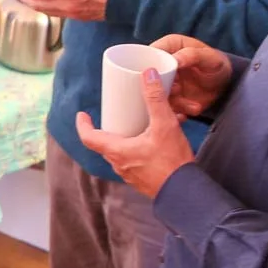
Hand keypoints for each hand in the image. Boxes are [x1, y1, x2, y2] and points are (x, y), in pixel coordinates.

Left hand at [74, 69, 194, 198]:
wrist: (186, 192)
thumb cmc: (172, 162)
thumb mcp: (164, 125)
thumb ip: (155, 99)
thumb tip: (147, 74)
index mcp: (117, 151)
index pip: (89, 138)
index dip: (83, 125)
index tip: (82, 114)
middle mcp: (119, 164)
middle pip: (105, 143)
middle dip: (108, 128)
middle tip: (113, 115)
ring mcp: (130, 174)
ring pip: (121, 152)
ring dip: (127, 137)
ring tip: (138, 124)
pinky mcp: (143, 178)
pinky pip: (135, 159)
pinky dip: (140, 147)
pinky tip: (157, 139)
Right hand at [151, 34, 233, 116]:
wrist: (224, 86)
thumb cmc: (217, 65)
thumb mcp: (210, 58)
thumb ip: (192, 55)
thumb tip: (175, 60)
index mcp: (168, 46)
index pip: (148, 54)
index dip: (148, 65)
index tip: (159, 75)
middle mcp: (162, 63)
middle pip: (147, 75)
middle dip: (159, 86)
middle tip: (177, 89)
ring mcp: (163, 80)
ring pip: (154, 92)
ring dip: (170, 99)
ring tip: (188, 100)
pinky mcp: (167, 96)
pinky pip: (163, 105)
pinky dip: (176, 109)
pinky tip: (190, 108)